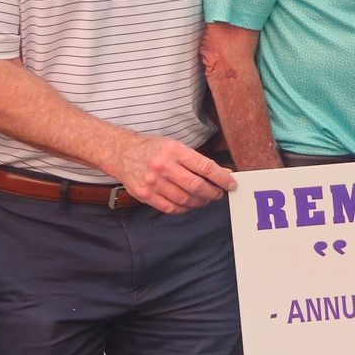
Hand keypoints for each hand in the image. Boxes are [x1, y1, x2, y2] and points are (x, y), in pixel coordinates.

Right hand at [117, 135, 237, 212]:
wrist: (123, 153)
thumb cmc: (153, 149)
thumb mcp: (175, 146)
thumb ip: (197, 160)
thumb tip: (222, 172)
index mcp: (174, 150)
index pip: (204, 167)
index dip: (221, 178)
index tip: (231, 184)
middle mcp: (163, 166)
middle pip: (196, 186)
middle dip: (212, 193)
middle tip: (219, 194)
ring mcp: (152, 182)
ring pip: (184, 199)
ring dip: (200, 202)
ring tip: (205, 199)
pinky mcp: (144, 195)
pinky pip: (170, 208)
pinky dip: (184, 208)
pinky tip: (190, 204)